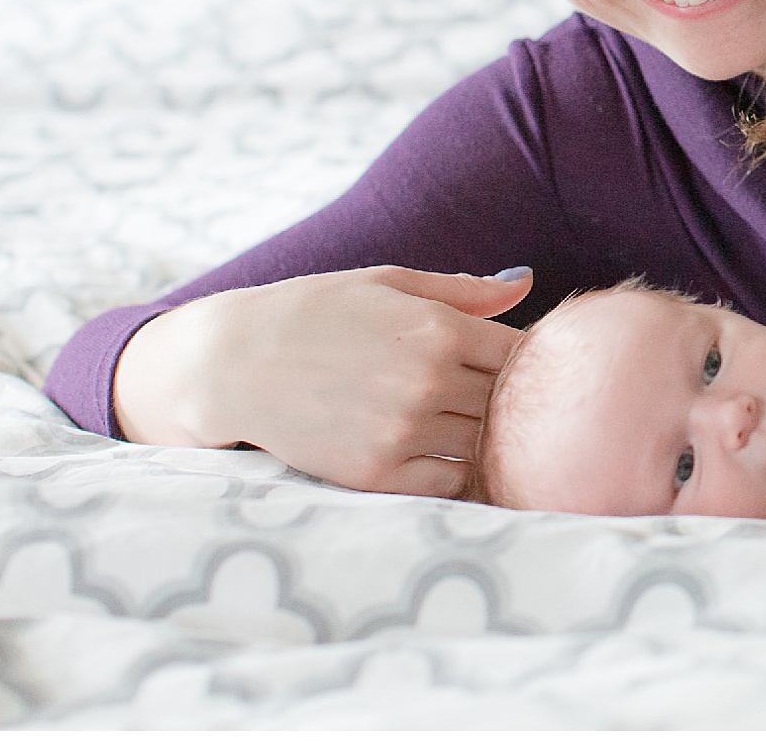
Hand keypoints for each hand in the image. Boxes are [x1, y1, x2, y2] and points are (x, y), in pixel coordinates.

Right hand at [112, 266, 533, 498]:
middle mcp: (429, 381)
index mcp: (440, 328)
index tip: (525, 364)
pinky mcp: (377, 474)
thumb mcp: (389, 282)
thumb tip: (527, 283)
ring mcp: (404, 431)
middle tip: (509, 401)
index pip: (526, 353)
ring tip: (468, 424)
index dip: (533, 360)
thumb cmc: (315, 310)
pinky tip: (444, 454)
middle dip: (515, 401)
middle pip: (511, 403)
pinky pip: (449, 483)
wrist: (232, 363)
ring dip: (486, 439)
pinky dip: (457, 473)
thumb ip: (465, 290)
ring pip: (484, 445)